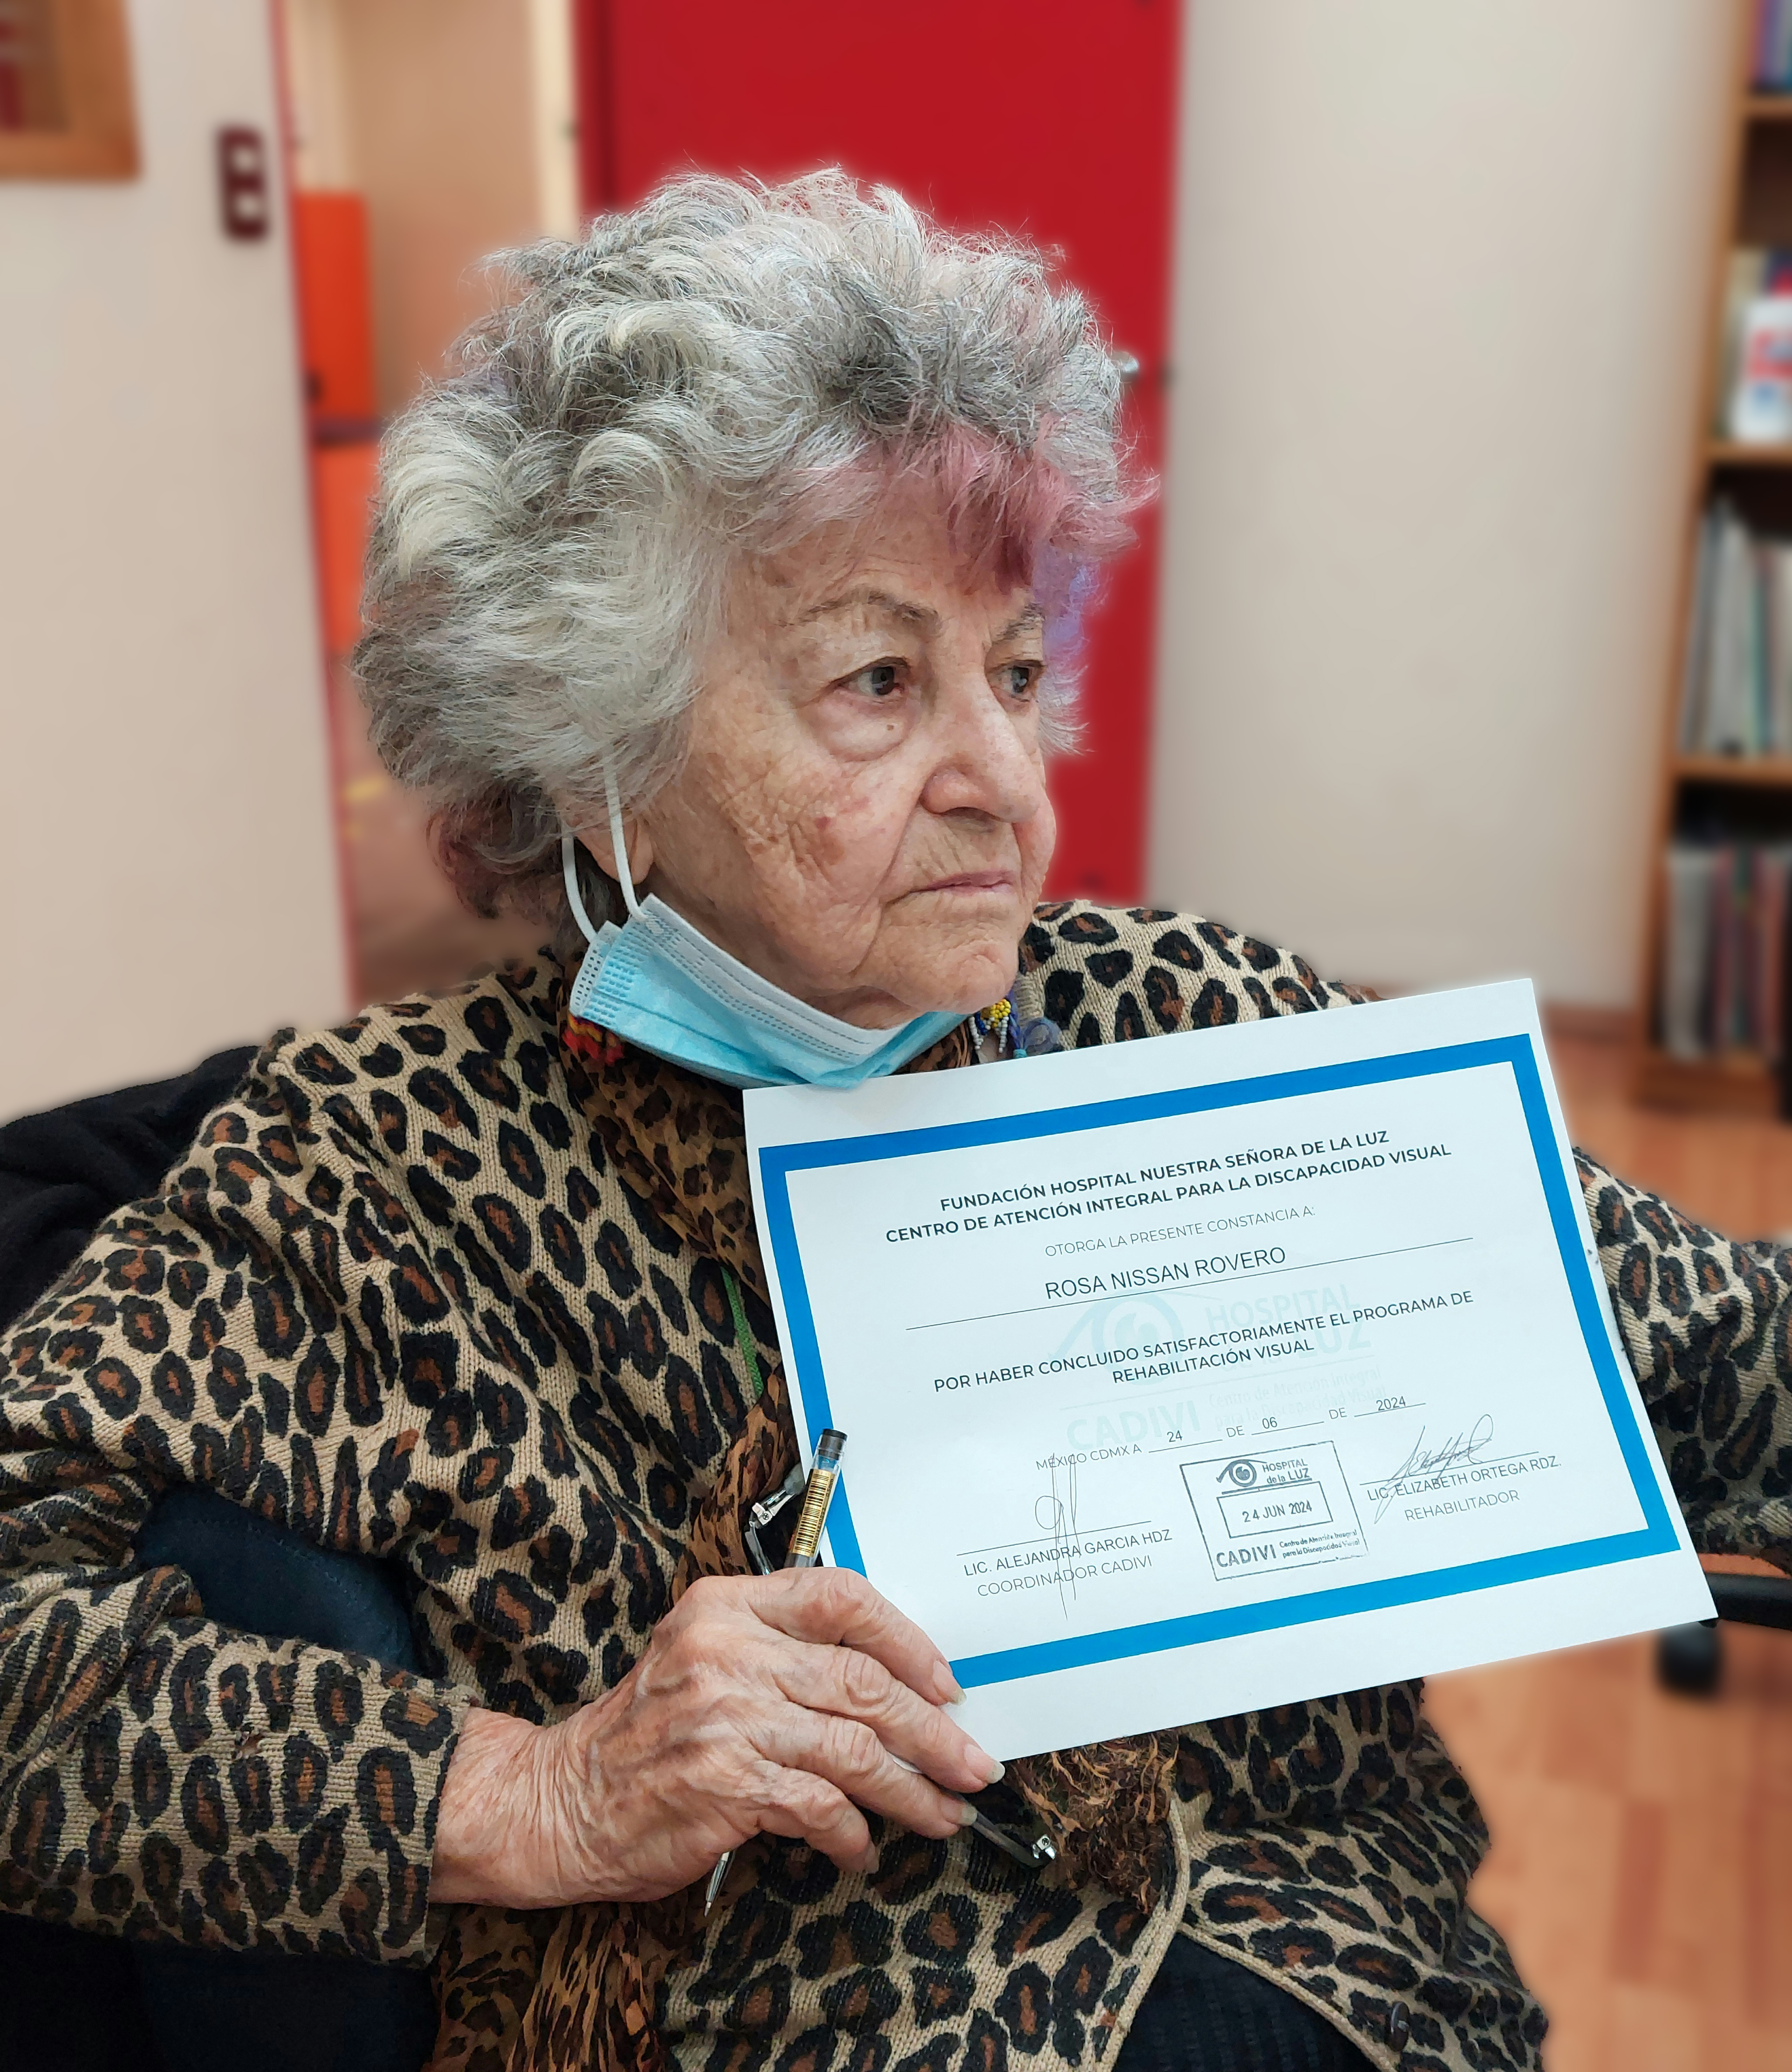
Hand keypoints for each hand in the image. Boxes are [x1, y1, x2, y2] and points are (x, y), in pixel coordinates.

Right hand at [431, 1567, 1000, 1906]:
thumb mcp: (705, 1656)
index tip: (947, 1684)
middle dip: (932, 1729)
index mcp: (726, 1605)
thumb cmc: (647, 1732)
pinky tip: (861, 1848)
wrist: (564, 1798)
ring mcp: (725, 1717)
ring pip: (854, 1747)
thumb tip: (892, 1684)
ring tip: (944, 1814)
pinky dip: (852, 1833)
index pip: (839, 1597)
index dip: (906, 1639)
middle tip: (974, 1764)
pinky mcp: (724, 1783)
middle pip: (863, 1680)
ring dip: (911, 1789)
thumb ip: (783, 1652)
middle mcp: (727, 1650)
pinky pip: (819, 1805)